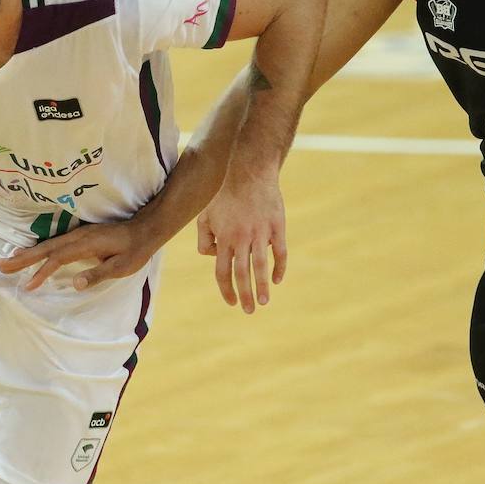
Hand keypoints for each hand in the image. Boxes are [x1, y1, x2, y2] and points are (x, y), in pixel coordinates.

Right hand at [0, 220, 154, 291]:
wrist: (145, 229)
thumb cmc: (135, 250)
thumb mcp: (121, 266)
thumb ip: (98, 274)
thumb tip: (75, 284)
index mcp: (85, 245)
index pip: (57, 259)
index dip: (41, 272)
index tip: (28, 285)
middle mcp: (77, 237)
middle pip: (45, 248)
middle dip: (22, 258)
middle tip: (0, 265)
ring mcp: (77, 234)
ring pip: (47, 244)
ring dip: (27, 252)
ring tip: (8, 259)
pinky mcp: (79, 235)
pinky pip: (54, 243)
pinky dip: (39, 249)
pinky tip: (31, 252)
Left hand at [196, 177, 286, 313]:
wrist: (250, 173)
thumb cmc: (225, 196)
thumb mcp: (206, 216)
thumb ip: (204, 239)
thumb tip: (214, 257)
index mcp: (224, 238)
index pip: (222, 272)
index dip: (226, 290)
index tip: (231, 302)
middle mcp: (241, 238)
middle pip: (241, 274)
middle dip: (245, 295)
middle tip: (248, 311)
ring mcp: (261, 233)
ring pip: (261, 266)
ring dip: (262, 287)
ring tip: (263, 302)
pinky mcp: (277, 227)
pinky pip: (280, 253)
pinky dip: (279, 268)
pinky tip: (277, 280)